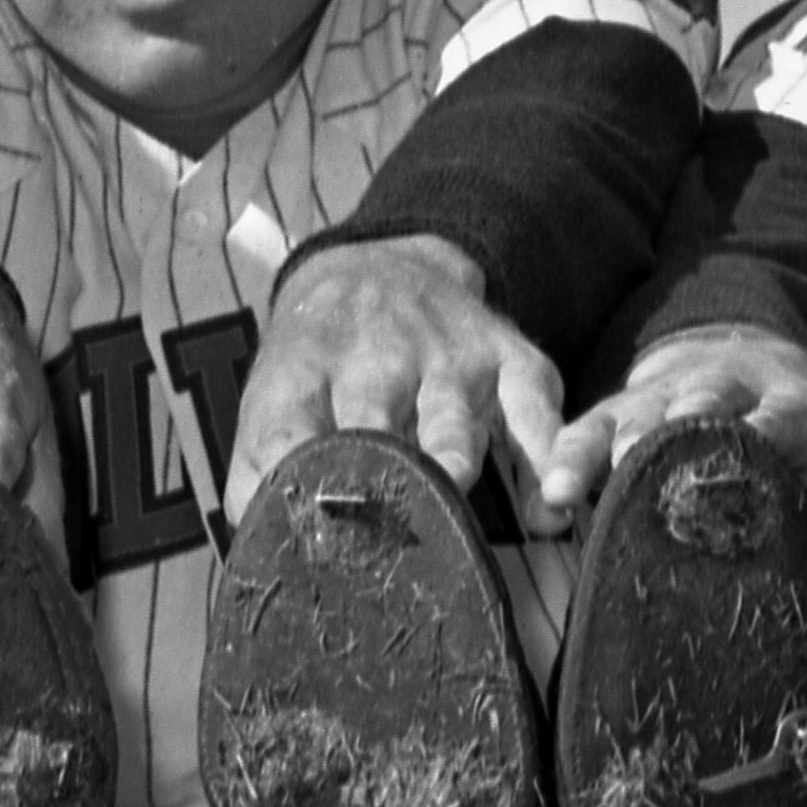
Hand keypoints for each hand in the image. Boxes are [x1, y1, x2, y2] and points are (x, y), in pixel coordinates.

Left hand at [228, 236, 556, 518]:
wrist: (382, 266)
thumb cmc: (321, 358)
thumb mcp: (273, 395)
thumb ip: (259, 467)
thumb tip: (262, 539)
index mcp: (305, 374)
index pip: (284, 432)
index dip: (287, 483)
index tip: (299, 530)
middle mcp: (375, 361)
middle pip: (372, 430)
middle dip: (377, 486)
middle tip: (380, 541)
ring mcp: (446, 358)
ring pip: (450, 424)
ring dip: (450, 467)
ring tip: (454, 516)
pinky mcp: (506, 357)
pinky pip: (534, 410)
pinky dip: (545, 458)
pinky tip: (547, 505)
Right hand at [530, 321, 806, 525]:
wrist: (763, 367)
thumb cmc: (799, 450)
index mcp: (793, 408)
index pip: (780, 419)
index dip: (762, 435)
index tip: (744, 457)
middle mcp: (727, 387)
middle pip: (698, 402)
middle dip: (668, 432)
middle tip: (636, 461)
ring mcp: (671, 390)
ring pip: (633, 412)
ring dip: (599, 449)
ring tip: (565, 488)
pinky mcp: (625, 403)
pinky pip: (589, 425)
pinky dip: (564, 458)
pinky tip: (543, 495)